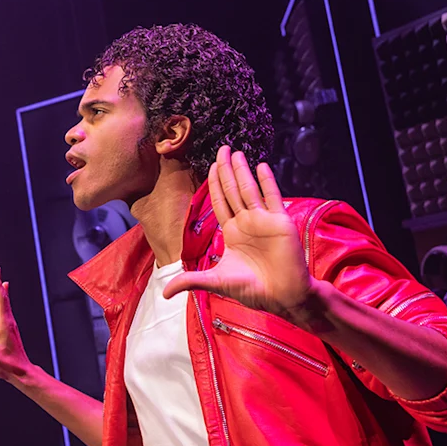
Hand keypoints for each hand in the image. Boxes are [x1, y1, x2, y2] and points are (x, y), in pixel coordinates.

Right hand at [0, 259, 34, 383]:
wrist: (21, 372)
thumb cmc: (6, 365)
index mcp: (4, 322)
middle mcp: (8, 319)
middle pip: (2, 293)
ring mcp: (9, 322)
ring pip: (4, 298)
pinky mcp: (9, 326)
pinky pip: (5, 304)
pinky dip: (2, 294)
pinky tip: (4, 290)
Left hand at [162, 146, 313, 316]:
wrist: (282, 296)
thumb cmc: (252, 290)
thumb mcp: (216, 282)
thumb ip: (191, 281)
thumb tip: (164, 293)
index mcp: (232, 233)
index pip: (220, 202)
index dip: (214, 184)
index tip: (210, 166)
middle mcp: (246, 223)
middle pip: (233, 191)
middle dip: (226, 170)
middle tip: (221, 149)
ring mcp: (264, 220)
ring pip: (249, 190)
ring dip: (242, 171)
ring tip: (235, 152)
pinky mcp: (280, 222)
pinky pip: (272, 197)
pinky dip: (266, 181)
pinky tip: (260, 166)